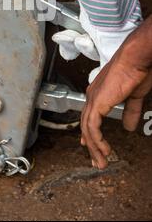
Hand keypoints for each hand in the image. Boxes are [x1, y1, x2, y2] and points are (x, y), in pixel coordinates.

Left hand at [81, 40, 151, 169]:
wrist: (136, 60)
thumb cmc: (136, 71)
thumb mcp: (134, 96)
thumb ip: (130, 111)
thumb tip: (129, 127)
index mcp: (99, 92)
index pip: (90, 116)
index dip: (89, 132)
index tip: (91, 145)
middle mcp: (92, 96)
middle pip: (86, 124)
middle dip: (91, 145)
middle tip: (97, 161)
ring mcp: (93, 99)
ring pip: (88, 128)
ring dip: (94, 147)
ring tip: (101, 161)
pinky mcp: (97, 103)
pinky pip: (92, 127)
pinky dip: (96, 140)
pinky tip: (103, 150)